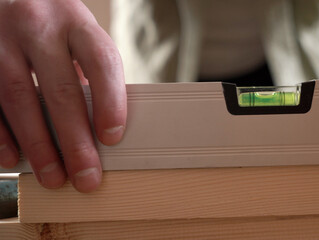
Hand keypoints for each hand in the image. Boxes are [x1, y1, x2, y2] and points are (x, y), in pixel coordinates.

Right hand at [0, 0, 126, 191]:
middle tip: (87, 176)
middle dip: (75, 141)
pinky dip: (2, 134)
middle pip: (61, 90)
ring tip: (54, 177)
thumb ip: (86, 70)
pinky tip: (14, 158)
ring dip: (39, 145)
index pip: (100, 61)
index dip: (110, 102)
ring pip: (20, 99)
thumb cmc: (53, 23)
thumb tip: (100, 126)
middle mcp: (37, 26)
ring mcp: (2, 39)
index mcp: (75, 21)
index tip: (112, 138)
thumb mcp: (77, 33)